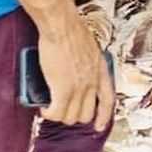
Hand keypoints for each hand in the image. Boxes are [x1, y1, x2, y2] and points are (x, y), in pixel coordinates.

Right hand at [38, 13, 114, 130]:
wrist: (62, 25)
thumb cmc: (71, 29)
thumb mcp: (90, 48)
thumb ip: (88, 63)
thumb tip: (78, 71)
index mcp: (100, 70)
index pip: (108, 100)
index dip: (104, 116)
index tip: (99, 125)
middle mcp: (92, 81)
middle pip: (86, 113)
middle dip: (73, 115)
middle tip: (63, 110)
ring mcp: (78, 87)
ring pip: (70, 116)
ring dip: (59, 115)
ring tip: (51, 108)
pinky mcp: (62, 89)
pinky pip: (56, 112)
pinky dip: (49, 114)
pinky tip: (44, 109)